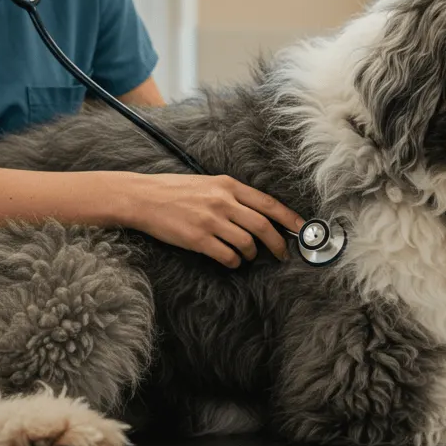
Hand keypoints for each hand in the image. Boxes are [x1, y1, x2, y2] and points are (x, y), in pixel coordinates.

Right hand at [117, 173, 302, 267]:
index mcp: (228, 185)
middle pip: (263, 226)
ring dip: (251, 254)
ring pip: (247, 244)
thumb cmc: (174, 191)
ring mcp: (211, 220)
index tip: (302, 229)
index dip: (289, 218)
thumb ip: (232, 196)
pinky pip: (227, 256)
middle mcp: (223, 201)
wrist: (143, 198)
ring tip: (245, 255)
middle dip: (278, 243)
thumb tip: (259, 213)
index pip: (268, 203)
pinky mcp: (198, 239)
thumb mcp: (208, 183)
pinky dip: (233, 262)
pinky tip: (229, 260)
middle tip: (282, 254)